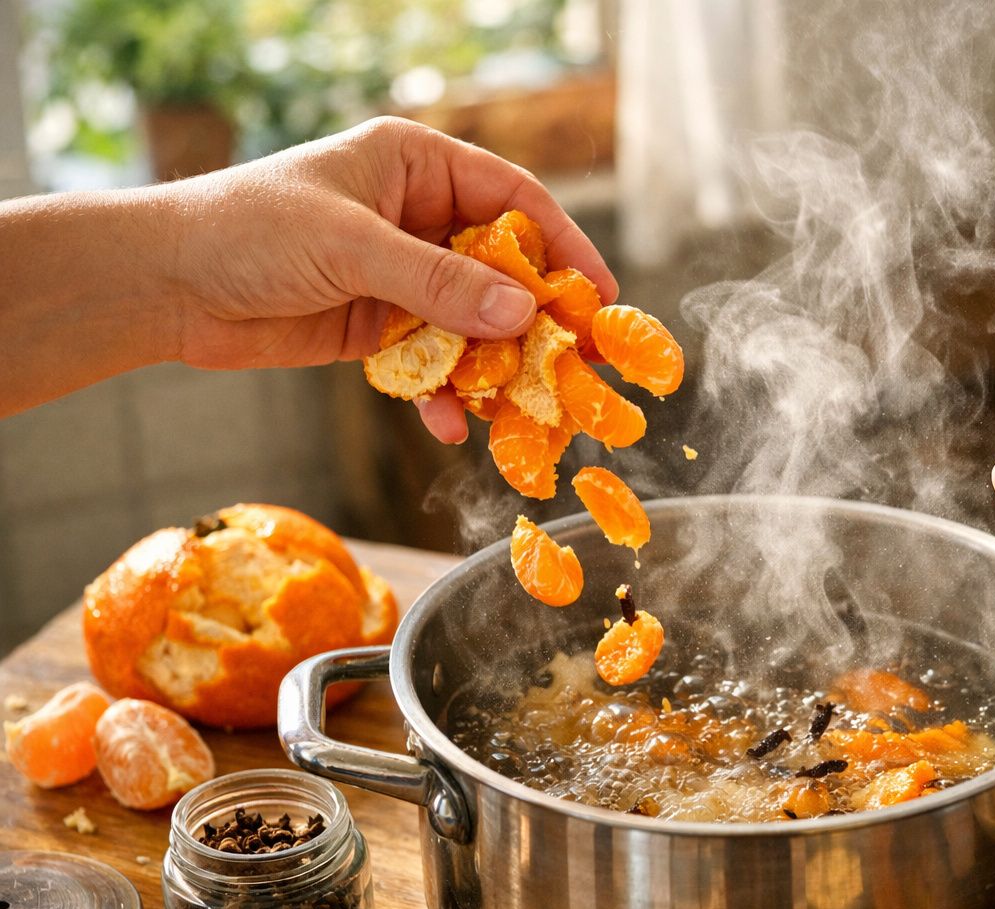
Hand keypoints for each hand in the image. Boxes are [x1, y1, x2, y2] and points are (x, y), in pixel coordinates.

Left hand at [163, 117, 618, 441]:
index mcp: (416, 166)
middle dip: (539, 321)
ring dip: (498, 368)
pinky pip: (434, 363)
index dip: (563, 247)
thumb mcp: (352, 248)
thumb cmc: (247, 231)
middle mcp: (417, 217)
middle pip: (504, 270)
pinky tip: (455, 425)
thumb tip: (522, 318)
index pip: (514, 201)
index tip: (599, 296)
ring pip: (474, 324)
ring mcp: (400, 277)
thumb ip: (438, 283)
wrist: (165, 285)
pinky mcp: (378, 329)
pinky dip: (447, 394)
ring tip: (528, 411)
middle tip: (581, 365)